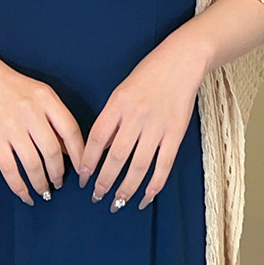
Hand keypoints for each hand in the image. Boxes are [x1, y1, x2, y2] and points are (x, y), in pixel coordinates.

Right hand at [0, 60, 85, 205]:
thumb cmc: (11, 85)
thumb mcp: (40, 93)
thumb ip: (55, 118)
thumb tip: (70, 151)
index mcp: (46, 98)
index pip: (71, 130)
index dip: (80, 154)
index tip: (83, 170)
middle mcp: (31, 112)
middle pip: (53, 151)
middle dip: (59, 173)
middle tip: (59, 182)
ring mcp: (11, 126)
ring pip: (33, 163)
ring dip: (41, 182)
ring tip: (44, 190)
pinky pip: (10, 168)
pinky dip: (19, 186)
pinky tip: (25, 194)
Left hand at [78, 39, 208, 211]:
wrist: (181, 61)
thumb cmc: (148, 75)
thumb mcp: (121, 91)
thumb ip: (112, 118)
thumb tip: (100, 149)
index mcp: (117, 105)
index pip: (97, 139)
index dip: (88, 161)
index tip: (82, 177)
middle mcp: (136, 117)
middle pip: (116, 157)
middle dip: (104, 182)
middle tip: (97, 197)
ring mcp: (157, 127)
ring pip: (138, 166)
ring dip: (126, 188)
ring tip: (117, 202)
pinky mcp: (176, 133)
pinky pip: (163, 165)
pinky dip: (154, 184)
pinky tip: (145, 197)